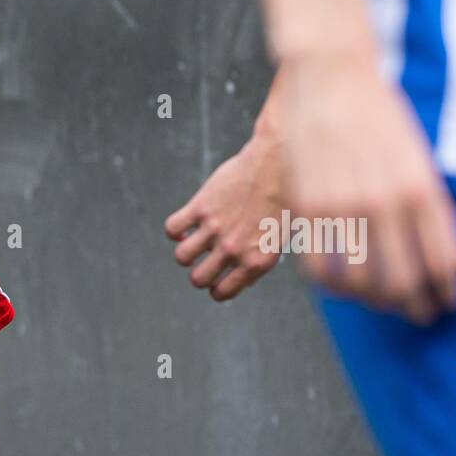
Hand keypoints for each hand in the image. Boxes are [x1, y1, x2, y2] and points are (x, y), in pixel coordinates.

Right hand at [165, 134, 285, 300]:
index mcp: (256, 261)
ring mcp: (216, 228)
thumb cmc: (283, 200)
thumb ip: (259, 263)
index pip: (221, 293)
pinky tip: (187, 224)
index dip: (215, 288)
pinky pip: (172, 228)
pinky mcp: (202, 207)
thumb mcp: (278, 240)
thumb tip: (243, 283)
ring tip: (195, 240)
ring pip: (182, 257)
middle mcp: (234, 248)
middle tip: (206, 259)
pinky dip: (175, 229)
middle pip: (197, 279)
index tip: (216, 277)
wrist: (279, 162)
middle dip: (199, 273)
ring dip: (186, 252)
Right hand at [278, 49, 455, 323]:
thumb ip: (428, 205)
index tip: (445, 302)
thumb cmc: (378, 114)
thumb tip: (439, 253)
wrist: (332, 77)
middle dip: (412, 305)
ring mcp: (343, 206)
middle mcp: (385, 201)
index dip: (445, 291)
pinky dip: (332, 285)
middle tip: (415, 313)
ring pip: (360, 280)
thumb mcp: (417, 157)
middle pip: (402, 280)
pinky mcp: (308, 206)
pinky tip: (340, 285)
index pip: (442, 260)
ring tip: (377, 301)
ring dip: (372, 300)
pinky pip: (319, 266)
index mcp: (421, 188)